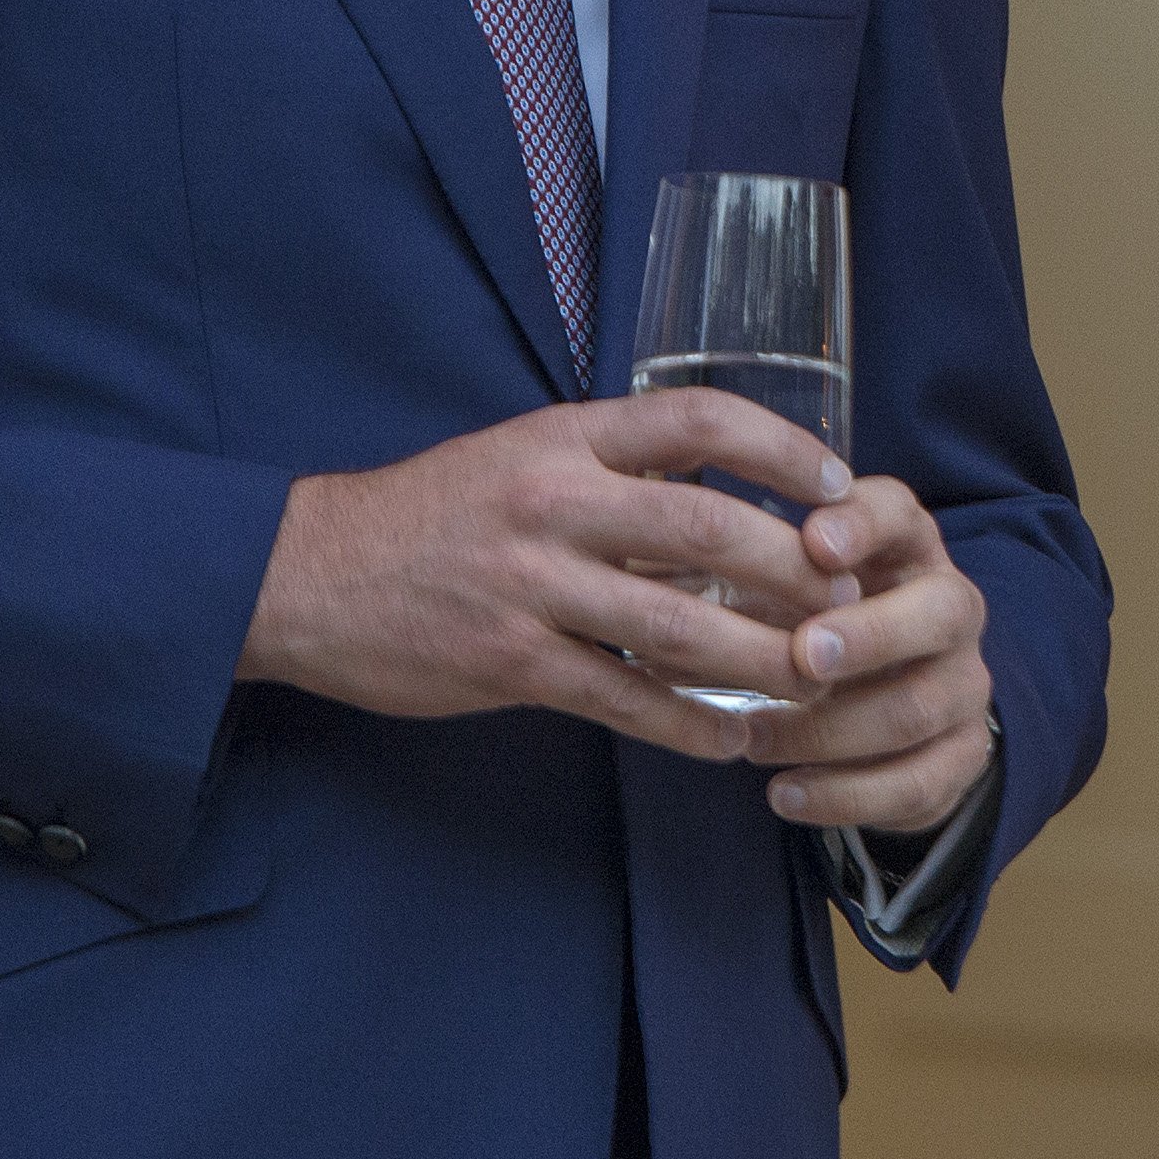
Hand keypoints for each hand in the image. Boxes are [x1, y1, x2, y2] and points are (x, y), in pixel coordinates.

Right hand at [239, 392, 855, 765]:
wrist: (310, 573)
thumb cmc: (435, 512)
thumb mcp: (525, 456)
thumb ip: (617, 473)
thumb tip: (729, 500)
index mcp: (566, 437)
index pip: (699, 420)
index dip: (784, 449)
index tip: (840, 484)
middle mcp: (556, 502)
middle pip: (710, 529)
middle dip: (796, 570)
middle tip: (848, 600)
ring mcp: (532, 585)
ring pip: (679, 626)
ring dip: (761, 659)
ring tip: (816, 680)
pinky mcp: (510, 662)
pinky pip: (623, 699)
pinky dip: (688, 724)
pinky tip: (732, 738)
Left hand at [743, 479, 994, 834]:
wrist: (884, 697)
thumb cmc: (816, 617)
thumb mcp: (788, 580)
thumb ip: (746, 568)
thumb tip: (665, 562)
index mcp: (908, 546)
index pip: (901, 515)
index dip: (864, 525)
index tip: (814, 542)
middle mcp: (953, 607)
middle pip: (942, 610)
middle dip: (871, 634)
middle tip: (803, 655)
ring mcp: (965, 684)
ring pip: (917, 708)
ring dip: (830, 729)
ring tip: (754, 740)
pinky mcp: (962, 756)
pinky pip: (916, 784)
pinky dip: (845, 796)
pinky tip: (783, 795)